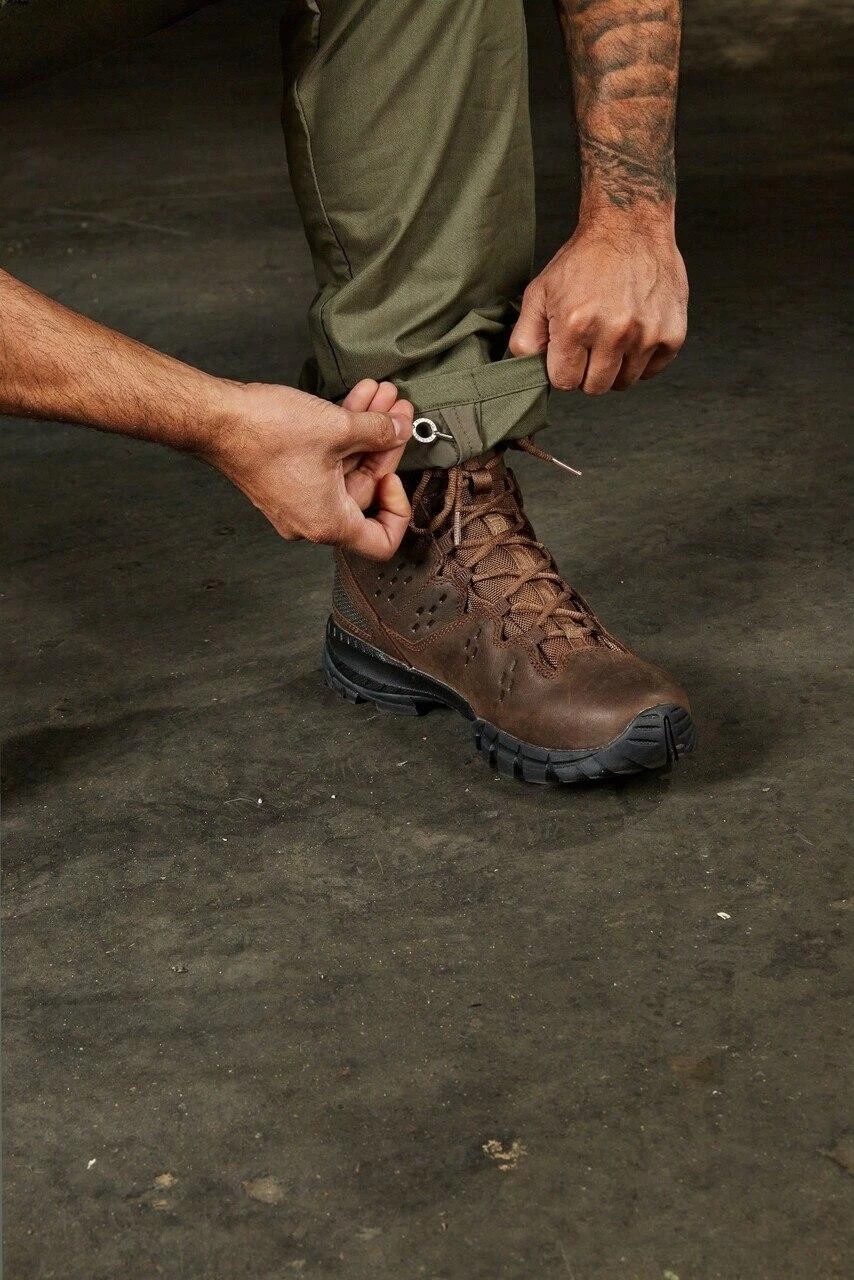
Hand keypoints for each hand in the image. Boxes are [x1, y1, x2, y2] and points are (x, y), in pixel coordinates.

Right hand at [205, 378, 413, 558]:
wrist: (216, 418)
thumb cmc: (266, 432)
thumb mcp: (338, 427)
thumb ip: (380, 432)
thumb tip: (401, 431)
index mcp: (328, 523)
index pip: (381, 543)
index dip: (399, 511)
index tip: (396, 476)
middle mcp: (312, 520)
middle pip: (366, 491)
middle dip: (384, 446)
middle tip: (398, 413)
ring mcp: (298, 499)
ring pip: (346, 469)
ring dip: (366, 431)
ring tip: (382, 396)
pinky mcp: (287, 478)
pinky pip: (326, 461)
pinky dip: (343, 434)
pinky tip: (359, 400)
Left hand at [509, 215, 687, 393]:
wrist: (630, 225)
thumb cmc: (584, 259)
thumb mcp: (540, 293)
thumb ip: (526, 338)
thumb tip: (527, 371)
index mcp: (577, 325)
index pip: (564, 382)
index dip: (563, 368)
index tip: (568, 350)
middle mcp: (614, 333)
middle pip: (594, 388)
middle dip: (587, 371)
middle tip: (590, 342)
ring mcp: (647, 335)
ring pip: (624, 383)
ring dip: (615, 366)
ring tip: (612, 334)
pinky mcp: (672, 334)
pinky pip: (651, 371)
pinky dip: (641, 360)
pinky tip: (634, 332)